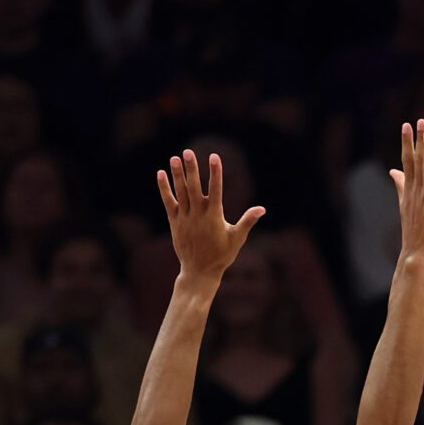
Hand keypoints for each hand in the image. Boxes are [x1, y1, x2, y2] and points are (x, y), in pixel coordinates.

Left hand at [159, 150, 264, 285]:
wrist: (200, 272)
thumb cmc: (221, 256)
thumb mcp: (236, 239)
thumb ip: (247, 221)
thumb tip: (262, 209)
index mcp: (214, 217)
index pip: (215, 190)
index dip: (215, 173)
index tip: (214, 157)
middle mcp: (198, 216)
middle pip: (194, 188)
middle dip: (192, 169)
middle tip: (188, 152)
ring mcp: (185, 219)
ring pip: (181, 193)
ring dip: (177, 175)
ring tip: (174, 158)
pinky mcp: (175, 223)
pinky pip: (168, 202)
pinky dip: (164, 189)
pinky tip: (161, 174)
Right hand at [389, 118, 423, 264]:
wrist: (416, 253)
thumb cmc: (413, 229)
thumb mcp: (404, 203)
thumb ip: (400, 185)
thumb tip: (393, 171)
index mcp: (408, 190)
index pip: (407, 162)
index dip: (407, 143)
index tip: (406, 125)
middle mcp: (415, 192)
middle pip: (415, 162)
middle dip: (416, 141)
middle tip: (418, 121)